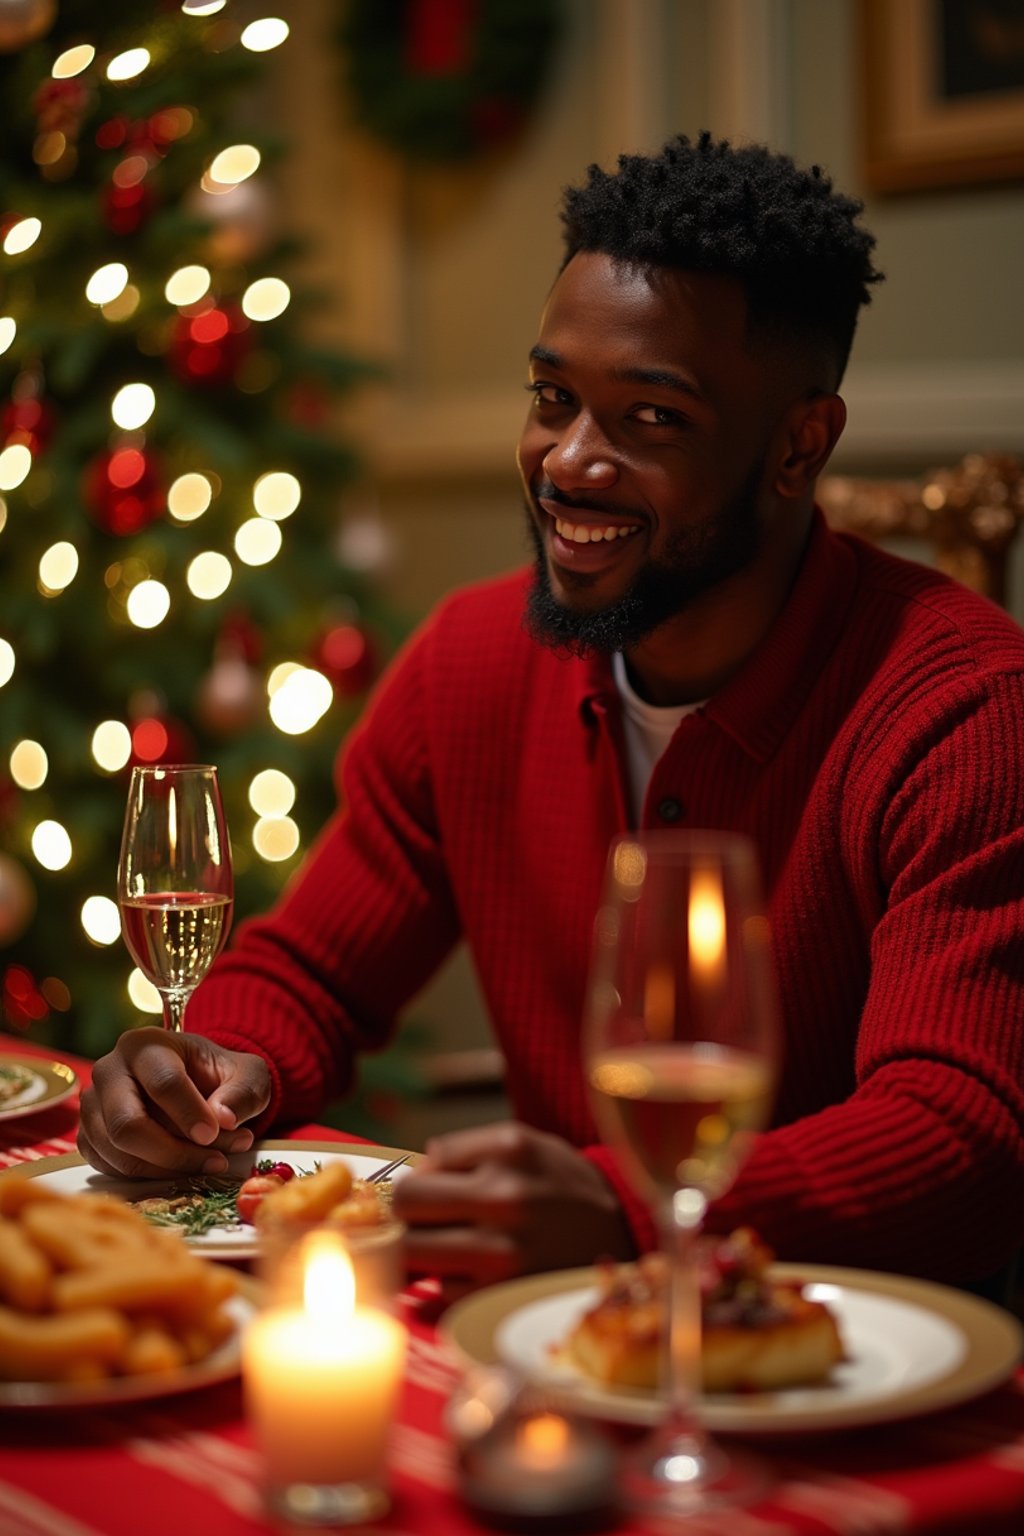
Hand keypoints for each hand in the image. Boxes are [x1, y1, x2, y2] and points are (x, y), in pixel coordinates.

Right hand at [77, 1027, 271, 1178]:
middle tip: (215, 1161)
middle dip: (174, 1151)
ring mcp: (92, 1105)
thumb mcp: (248, 1075)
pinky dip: (149, 1177)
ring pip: (119, 1151)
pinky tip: (182, 1169)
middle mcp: (109, 1070)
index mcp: (146, 1044)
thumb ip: (243, 1093)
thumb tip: (223, 1119)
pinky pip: (111, 1167)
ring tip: (210, 1163)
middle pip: (128, 1124)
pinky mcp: (88, 1137)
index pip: (162, 1082)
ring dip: (168, 1169)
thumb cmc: (219, 1076)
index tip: (213, 1134)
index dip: (189, 1113)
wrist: (196, 1085)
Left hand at [392, 1121, 634, 1295]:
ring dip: (421, 1250)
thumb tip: (413, 1174)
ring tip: (447, 1245)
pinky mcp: (505, 1295)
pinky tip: (477, 1271)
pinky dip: (450, 1282)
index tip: (432, 1193)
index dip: (420, 1182)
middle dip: (407, 1214)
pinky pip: (443, 1290)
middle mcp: (506, 1197)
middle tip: (427, 1220)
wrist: (620, 1232)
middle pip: (405, 1206)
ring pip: (414, 1253)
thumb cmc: (559, 1183)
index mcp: (508, 1151)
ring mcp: (504, 1252)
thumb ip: (464, 1151)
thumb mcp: (522, 1143)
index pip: (420, 1169)